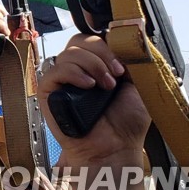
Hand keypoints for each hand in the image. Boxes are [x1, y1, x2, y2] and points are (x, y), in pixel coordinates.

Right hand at [37, 34, 147, 166]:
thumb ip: (131, 62)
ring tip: (104, 87)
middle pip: (79, 40)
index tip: (123, 64)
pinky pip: (55, 70)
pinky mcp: (49, 91)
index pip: (93, 40)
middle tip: (116, 75)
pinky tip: (88, 86)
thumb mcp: (138, 87)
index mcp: (98, 66)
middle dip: (101, 53)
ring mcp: (63, 80)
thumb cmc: (126, 125)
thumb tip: (125, 43)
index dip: (107, 46)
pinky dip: (73, 74)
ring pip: (69, 53)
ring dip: (92, 65)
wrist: (115, 149)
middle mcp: (79, 70)